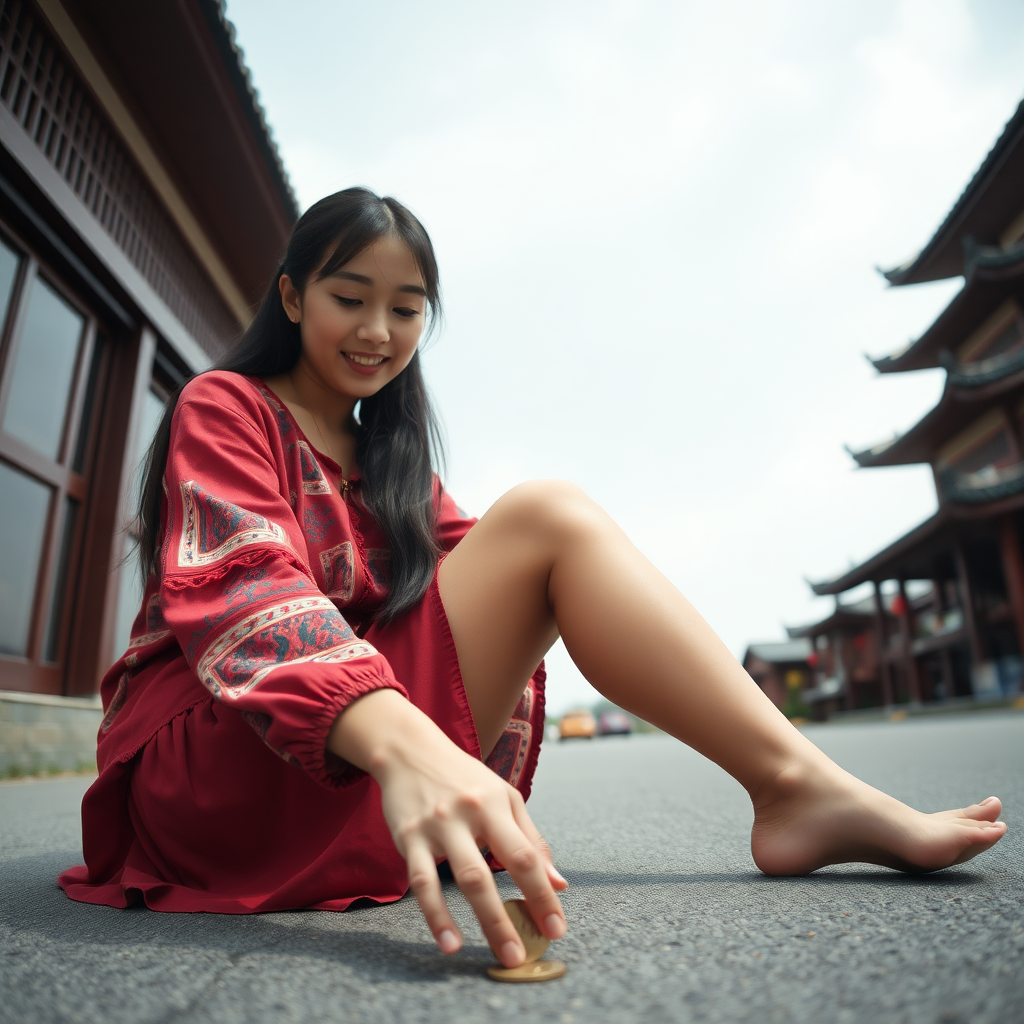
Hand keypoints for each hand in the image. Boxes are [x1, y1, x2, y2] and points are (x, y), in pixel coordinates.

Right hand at [328, 689, 567, 966]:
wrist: (410, 750)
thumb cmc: (464, 778)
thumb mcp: (503, 798)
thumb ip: (531, 839)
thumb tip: (559, 884)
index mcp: (496, 804)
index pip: (525, 854)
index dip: (542, 894)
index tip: (556, 928)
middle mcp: (467, 814)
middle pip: (491, 873)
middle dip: (509, 918)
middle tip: (523, 955)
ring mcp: (436, 826)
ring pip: (460, 878)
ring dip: (480, 920)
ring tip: (495, 954)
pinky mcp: (409, 837)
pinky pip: (422, 882)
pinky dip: (436, 915)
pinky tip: (448, 943)